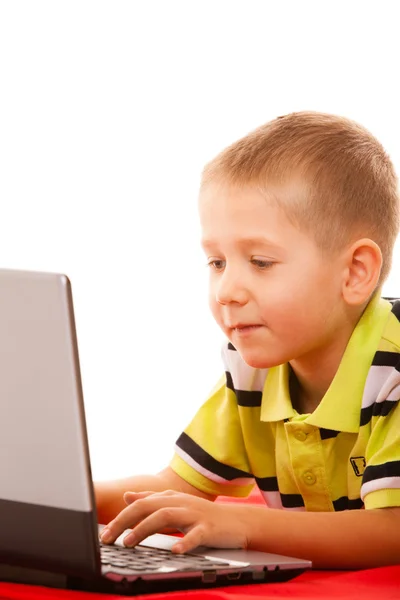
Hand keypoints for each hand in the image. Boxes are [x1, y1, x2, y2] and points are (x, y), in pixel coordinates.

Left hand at [100, 490, 250, 552]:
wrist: (238, 522)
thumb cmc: (203, 516)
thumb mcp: (175, 505)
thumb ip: (151, 500)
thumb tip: (127, 496)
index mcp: (170, 498)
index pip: (140, 504)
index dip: (120, 518)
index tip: (103, 534)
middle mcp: (180, 502)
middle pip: (147, 506)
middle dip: (124, 522)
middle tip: (108, 539)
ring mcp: (194, 514)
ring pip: (165, 516)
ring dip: (144, 528)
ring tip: (129, 542)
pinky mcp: (209, 528)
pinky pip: (195, 535)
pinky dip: (184, 542)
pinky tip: (174, 551)